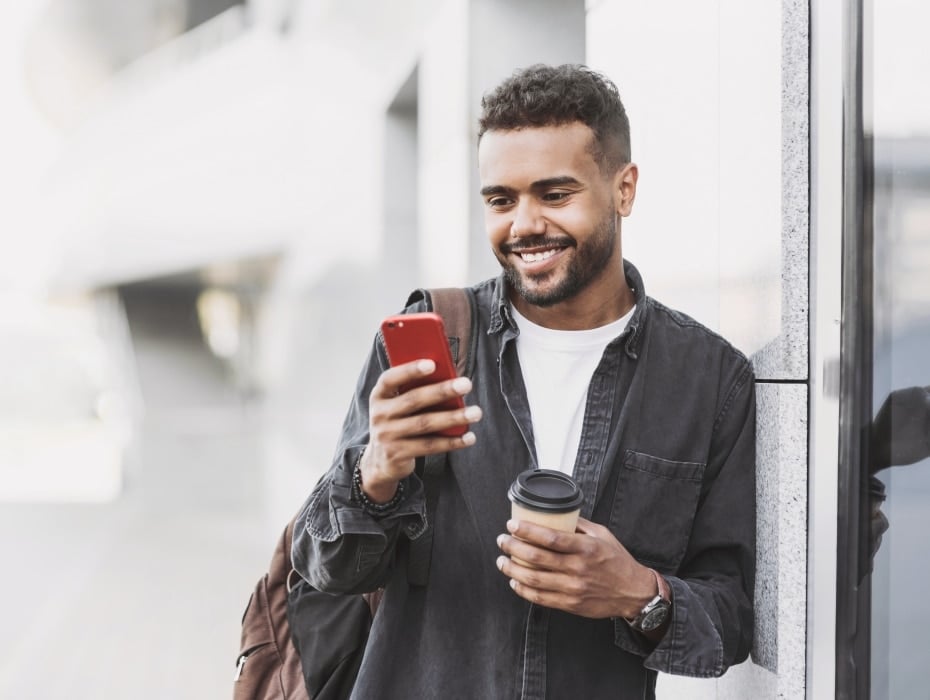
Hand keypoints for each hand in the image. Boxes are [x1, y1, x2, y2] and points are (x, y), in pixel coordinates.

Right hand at [361, 359, 481, 501]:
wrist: (380, 460)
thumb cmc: (398, 421)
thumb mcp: (397, 404)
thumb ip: (415, 390)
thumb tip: (450, 378)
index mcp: (379, 395)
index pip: (390, 378)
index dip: (410, 370)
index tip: (432, 364)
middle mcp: (379, 414)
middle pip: (413, 400)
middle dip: (442, 391)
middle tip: (466, 384)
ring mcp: (387, 436)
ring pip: (424, 424)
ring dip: (453, 417)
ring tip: (475, 412)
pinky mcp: (397, 454)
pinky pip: (429, 446)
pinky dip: (452, 442)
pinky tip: (469, 437)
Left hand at [495, 517, 655, 619]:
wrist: (633, 592)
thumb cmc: (617, 560)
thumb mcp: (602, 535)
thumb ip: (579, 524)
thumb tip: (555, 512)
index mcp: (585, 548)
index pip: (550, 538)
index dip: (527, 531)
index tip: (512, 525)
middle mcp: (578, 568)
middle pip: (536, 558)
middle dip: (513, 547)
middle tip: (502, 540)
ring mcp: (573, 588)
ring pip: (534, 579)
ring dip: (512, 570)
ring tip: (502, 561)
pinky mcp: (570, 604)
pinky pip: (540, 598)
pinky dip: (523, 589)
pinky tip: (514, 581)